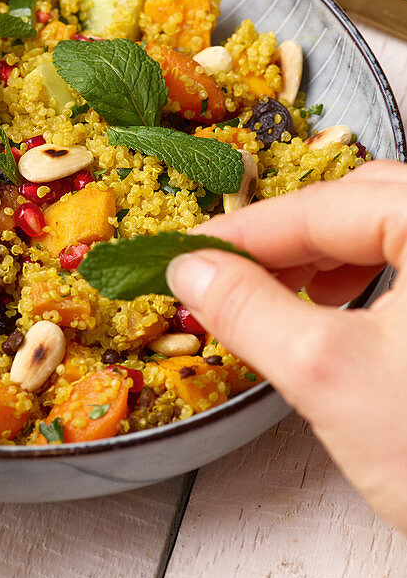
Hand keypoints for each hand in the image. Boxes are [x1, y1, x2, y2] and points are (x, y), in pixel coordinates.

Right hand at [166, 159, 406, 531]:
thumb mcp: (328, 375)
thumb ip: (249, 310)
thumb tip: (194, 271)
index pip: (322, 205)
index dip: (243, 233)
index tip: (192, 253)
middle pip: (360, 202)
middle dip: (287, 240)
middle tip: (230, 276)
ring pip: (390, 228)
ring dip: (326, 256)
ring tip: (284, 295)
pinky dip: (370, 276)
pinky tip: (344, 311)